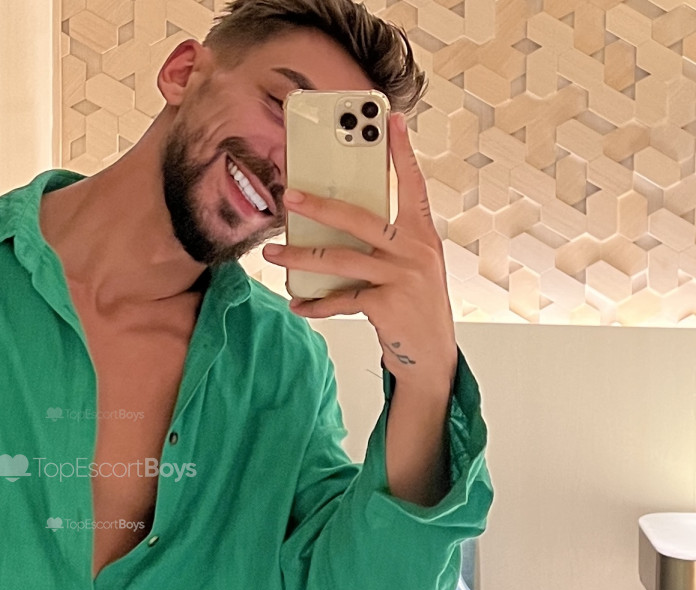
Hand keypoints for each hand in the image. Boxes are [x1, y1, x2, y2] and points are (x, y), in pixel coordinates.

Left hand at [261, 111, 456, 392]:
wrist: (431, 355)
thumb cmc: (414, 305)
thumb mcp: (408, 267)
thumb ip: (382, 244)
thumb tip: (333, 226)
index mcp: (421, 234)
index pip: (413, 185)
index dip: (403, 152)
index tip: (391, 119)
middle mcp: (415, 250)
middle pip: (360, 219)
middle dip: (320, 205)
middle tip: (289, 195)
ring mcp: (402, 277)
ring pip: (340, 259)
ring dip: (300, 256)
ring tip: (273, 253)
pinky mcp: (387, 304)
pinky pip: (341, 299)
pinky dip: (315, 303)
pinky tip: (298, 303)